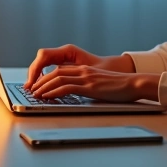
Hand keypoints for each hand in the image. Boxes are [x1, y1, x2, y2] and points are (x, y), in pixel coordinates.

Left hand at [30, 65, 158, 103]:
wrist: (134, 84)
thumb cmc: (120, 87)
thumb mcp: (100, 85)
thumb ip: (87, 86)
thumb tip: (76, 95)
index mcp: (85, 69)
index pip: (60, 70)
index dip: (47, 77)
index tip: (38, 85)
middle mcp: (83, 71)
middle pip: (55, 73)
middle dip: (41, 82)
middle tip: (32, 90)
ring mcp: (85, 78)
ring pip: (57, 79)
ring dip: (44, 87)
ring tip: (35, 95)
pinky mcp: (89, 86)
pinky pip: (66, 87)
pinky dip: (53, 92)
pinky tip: (47, 96)